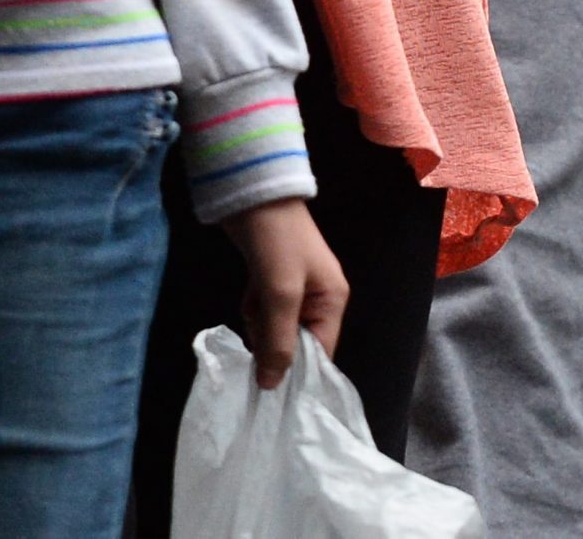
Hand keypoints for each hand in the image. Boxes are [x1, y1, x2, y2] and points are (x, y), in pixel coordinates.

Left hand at [224, 196, 348, 385]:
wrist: (252, 196)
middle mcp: (318, 299)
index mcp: (332, 300)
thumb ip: (278, 341)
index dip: (296, 369)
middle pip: (295, 342)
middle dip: (272, 339)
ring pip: (276, 329)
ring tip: (253, 299)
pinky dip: (254, 308)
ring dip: (259, 322)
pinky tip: (249, 291)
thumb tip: (271, 386)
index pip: (320, 352)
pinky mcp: (274, 282)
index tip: (269, 381)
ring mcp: (295, 290)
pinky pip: (264, 312)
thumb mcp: (280, 294)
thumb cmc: (276, 243)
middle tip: (258, 321)